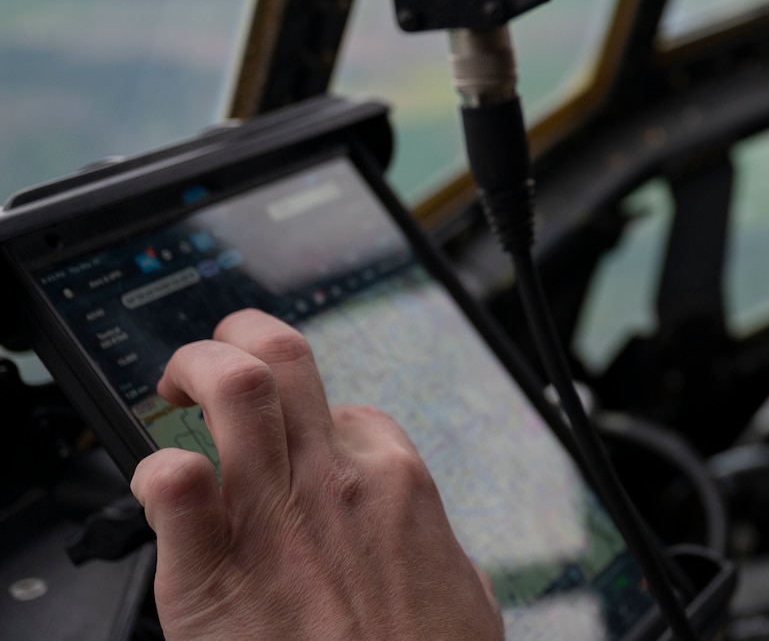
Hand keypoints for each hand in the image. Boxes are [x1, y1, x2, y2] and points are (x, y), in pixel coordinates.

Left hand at [129, 308, 502, 640]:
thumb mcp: (459, 588)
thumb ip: (428, 546)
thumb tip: (423, 547)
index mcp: (396, 482)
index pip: (346, 409)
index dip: (311, 422)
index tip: (288, 448)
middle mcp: (335, 479)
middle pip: (281, 355)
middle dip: (236, 341)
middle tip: (208, 368)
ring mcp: (274, 515)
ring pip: (232, 386)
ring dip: (191, 373)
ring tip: (170, 394)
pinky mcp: (210, 570)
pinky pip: (170, 484)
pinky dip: (150, 472)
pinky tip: (154, 490)